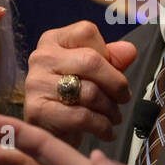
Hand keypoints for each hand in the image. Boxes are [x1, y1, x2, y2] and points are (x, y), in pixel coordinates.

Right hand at [24, 21, 135, 145]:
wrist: (51, 132)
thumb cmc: (72, 98)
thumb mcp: (93, 73)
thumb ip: (112, 59)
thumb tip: (129, 51)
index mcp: (53, 40)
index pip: (87, 32)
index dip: (108, 55)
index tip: (115, 73)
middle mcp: (41, 57)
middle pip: (91, 61)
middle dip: (116, 84)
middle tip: (124, 98)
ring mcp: (35, 83)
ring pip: (89, 92)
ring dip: (110, 109)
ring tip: (113, 116)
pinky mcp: (36, 111)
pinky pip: (81, 116)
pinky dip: (101, 126)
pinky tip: (105, 130)